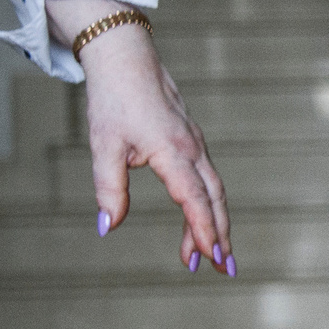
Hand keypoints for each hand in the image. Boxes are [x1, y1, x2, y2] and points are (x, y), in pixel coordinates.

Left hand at [49, 0, 233, 274]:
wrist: (126, 59)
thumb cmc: (114, 101)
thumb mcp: (104, 147)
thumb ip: (109, 189)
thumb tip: (108, 227)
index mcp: (173, 151)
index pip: (194, 199)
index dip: (202, 231)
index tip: (207, 259)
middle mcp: (192, 149)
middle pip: (214, 200)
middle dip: (220, 236)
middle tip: (225, 269)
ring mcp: (195, 144)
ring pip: (213, 190)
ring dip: (216, 223)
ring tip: (212, 255)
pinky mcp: (191, 141)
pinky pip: (206, 178)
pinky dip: (208, 204)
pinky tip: (200, 220)